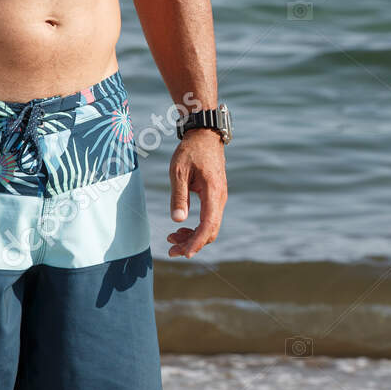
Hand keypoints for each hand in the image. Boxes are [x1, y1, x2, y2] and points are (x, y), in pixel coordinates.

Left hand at [166, 130, 226, 256]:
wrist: (204, 135)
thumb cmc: (190, 151)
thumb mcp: (179, 171)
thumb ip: (179, 196)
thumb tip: (178, 220)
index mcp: (213, 192)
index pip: (208, 225)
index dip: (197, 242)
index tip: (184, 254)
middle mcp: (220, 198)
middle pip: (211, 231)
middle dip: (192, 244)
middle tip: (170, 249)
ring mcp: (219, 198)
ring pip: (210, 226)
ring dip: (193, 236)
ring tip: (172, 238)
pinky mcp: (215, 196)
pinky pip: (209, 218)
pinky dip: (196, 227)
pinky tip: (181, 227)